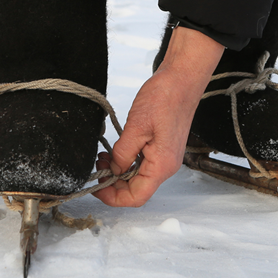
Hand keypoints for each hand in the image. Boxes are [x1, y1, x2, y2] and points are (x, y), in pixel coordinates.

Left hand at [94, 25, 223, 206]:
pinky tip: (114, 151)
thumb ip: (123, 154)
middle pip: (136, 190)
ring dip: (117, 172)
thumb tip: (113, 171)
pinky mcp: (161, 149)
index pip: (136, 197)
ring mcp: (164, 158)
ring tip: (103, 157)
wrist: (181, 80)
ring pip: (137, 178)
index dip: (113, 197)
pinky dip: (125, 162)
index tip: (96, 186)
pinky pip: (141, 165)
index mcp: (161, 165)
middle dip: (112, 184)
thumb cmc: (164, 98)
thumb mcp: (136, 127)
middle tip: (97, 167)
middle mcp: (165, 166)